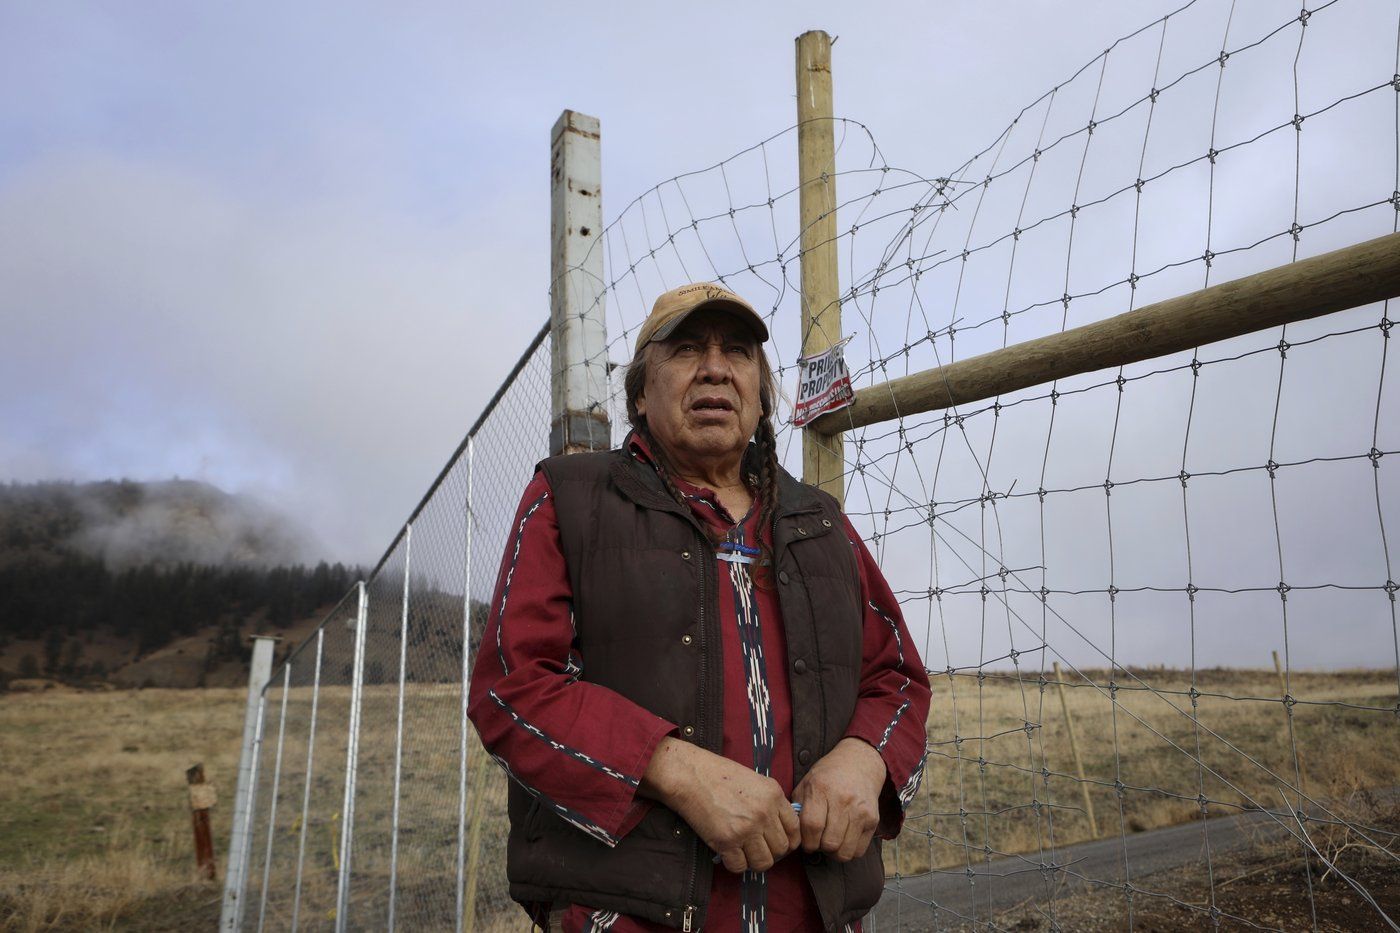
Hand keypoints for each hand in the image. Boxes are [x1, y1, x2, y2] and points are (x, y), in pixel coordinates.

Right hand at [640, 737, 799, 872]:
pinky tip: (728, 853)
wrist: (690, 775)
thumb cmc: (718, 774)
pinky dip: (735, 864)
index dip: (788, 839)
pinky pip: (740, 867)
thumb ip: (770, 801)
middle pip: (782, 848)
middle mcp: (764, 813)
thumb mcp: (754, 780)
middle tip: (757, 847)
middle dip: (771, 851)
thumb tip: (778, 827)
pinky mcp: (726, 841)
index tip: (776, 841)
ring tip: (744, 853)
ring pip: (764, 862)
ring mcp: (746, 829)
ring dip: (754, 861)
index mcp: (774, 795)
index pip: (795, 828)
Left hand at [792, 737, 886, 861]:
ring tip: (830, 840)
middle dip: (820, 847)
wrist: (859, 763)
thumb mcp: (806, 784)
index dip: (806, 841)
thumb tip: (794, 834)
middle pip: (829, 843)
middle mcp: (843, 800)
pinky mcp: (873, 820)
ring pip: (845, 852)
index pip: (812, 826)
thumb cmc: (827, 776)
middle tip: (818, 840)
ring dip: (834, 852)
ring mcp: (860, 811)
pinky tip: (843, 838)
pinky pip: (858, 851)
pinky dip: (848, 851)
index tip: (806, 842)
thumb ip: (797, 808)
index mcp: (821, 789)